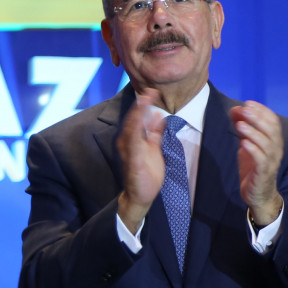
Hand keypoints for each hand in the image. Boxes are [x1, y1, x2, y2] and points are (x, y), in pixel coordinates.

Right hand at [117, 88, 166, 231]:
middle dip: (141, 105)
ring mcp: (129, 151)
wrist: (141, 195)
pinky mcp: (133, 161)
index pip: (138, 118)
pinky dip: (136, 132)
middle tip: (149, 91)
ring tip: (144, 101)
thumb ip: (155, 132)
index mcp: (134, 139)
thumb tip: (159, 116)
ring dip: (138, 114)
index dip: (144, 104)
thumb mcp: (153, 148)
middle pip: (134, 120)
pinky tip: (140, 122)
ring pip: (132, 129)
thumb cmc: (146, 172)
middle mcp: (128, 142)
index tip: (152, 91)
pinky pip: (133, 144)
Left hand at [230, 101, 284, 225]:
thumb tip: (235, 110)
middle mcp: (276, 149)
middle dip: (257, 117)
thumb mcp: (247, 144)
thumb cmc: (253, 168)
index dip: (262, 110)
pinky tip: (243, 143)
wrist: (258, 194)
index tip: (248, 103)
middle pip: (271, 129)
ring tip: (240, 124)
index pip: (273, 121)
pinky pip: (261, 159)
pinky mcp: (264, 173)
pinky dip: (253, 149)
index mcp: (274, 141)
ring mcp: (271, 161)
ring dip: (253, 132)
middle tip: (244, 109)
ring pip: (267, 143)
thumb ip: (243, 128)